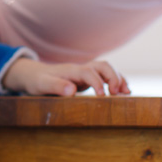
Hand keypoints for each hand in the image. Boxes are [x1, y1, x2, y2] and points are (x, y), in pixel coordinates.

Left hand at [1, 57, 129, 95]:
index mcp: (71, 71)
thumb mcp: (42, 85)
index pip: (88, 72)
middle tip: (118, 93)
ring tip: (126, 93)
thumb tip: (72, 90)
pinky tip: (122, 92)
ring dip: (118, 78)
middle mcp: (81, 69)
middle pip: (102, 66)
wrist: (35, 75)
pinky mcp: (88, 79)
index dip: (97, 83)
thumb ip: (56, 86)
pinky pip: (105, 77)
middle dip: (113, 77)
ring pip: (106, 69)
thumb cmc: (38, 81)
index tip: (103, 96)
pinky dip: (115, 82)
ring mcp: (85, 73)